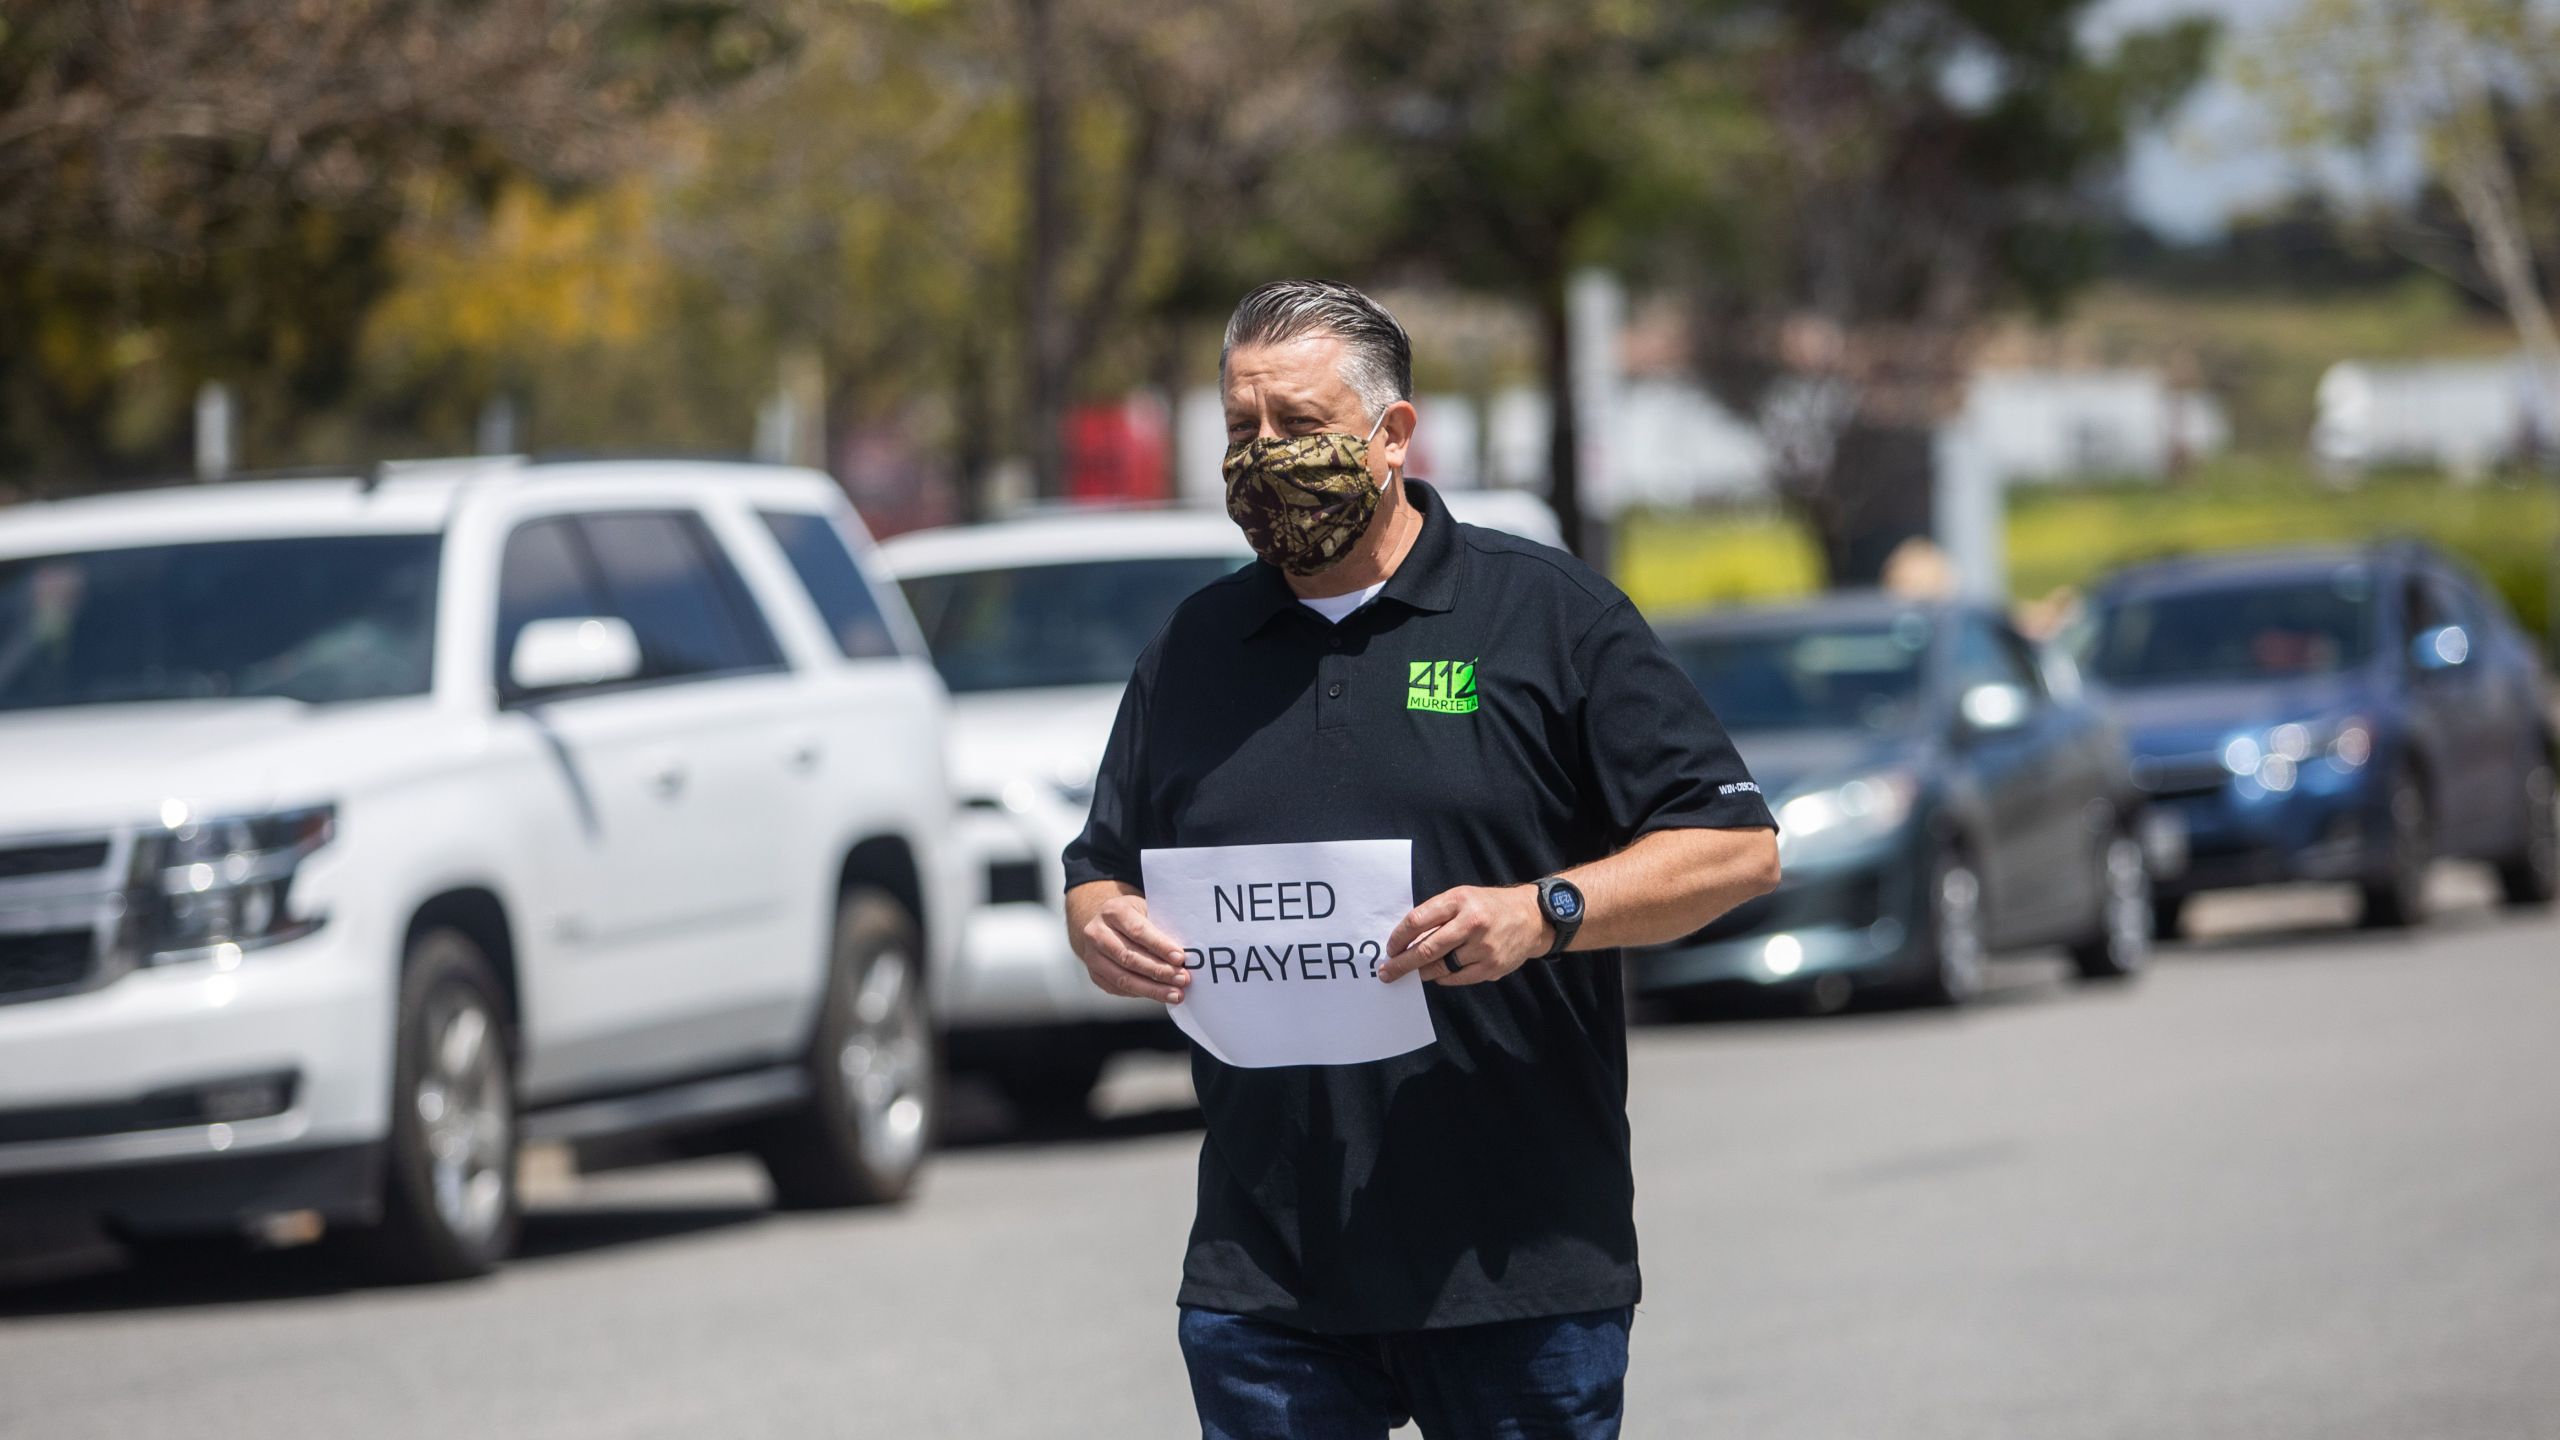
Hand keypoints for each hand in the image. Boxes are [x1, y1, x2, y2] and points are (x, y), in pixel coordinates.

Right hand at [1074, 893, 1193, 1004]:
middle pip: (1129, 957)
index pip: (1138, 931)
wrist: (1106, 924)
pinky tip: (1160, 995)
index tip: (1179, 958)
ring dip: (1152, 989)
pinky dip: (1142, 993)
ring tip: (1175, 994)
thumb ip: (1161, 928)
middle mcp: (1097, 933)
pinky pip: (1119, 989)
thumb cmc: (1135, 917)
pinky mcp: (1094, 975)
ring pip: (1123, 978)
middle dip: (1159, 971)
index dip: (1159, 946)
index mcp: (1113, 911)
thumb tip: (1185, 954)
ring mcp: (1092, 956)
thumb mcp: (1146, 910)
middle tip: (1182, 979)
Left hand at [1379, 885, 1552, 985]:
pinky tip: (1439, 974)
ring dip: (1423, 972)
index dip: (1399, 937)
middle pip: (1427, 949)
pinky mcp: (1492, 967)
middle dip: (1402, 963)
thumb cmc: (1488, 906)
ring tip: (1414, 972)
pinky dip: (1443, 978)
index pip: (1418, 920)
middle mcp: (1472, 923)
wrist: (1531, 917)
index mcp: (1459, 900)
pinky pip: (1457, 978)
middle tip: (1387, 972)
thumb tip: (1406, 940)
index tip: (1390, 948)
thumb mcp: (1462, 897)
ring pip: (1441, 967)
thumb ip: (1436, 914)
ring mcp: (1483, 947)